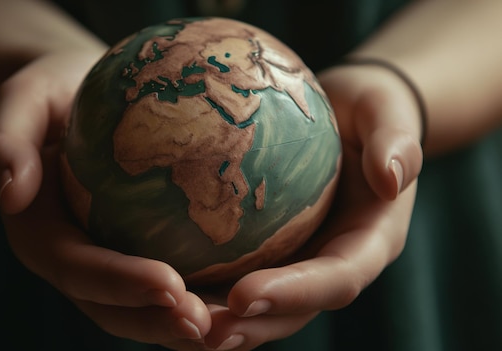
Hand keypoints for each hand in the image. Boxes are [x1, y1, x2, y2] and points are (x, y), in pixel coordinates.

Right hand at [0, 50, 211, 347]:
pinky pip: (167, 279)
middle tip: (206, 327)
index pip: (77, 268)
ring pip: (141, 308)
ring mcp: (103, 259)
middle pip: (110, 306)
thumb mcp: (21, 96)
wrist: (66, 98)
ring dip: (181, 324)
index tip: (170, 286)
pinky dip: (200, 295)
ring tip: (233, 326)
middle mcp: (71, 258)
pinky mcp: (132, 250)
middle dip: (156, 323)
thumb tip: (9, 190)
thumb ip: (7, 138)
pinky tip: (245, 294)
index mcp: (39, 232)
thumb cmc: (47, 92)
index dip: (120, 284)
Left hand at [193, 64, 423, 350]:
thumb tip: (390, 179)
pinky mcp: (274, 250)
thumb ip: (396, 141)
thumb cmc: (372, 108)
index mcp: (370, 240)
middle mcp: (335, 261)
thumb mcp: (388, 111)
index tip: (244, 295)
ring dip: (223, 320)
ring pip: (264, 306)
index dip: (294, 293)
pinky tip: (167, 288)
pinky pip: (240, 276)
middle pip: (295, 309)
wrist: (351, 115)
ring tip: (175, 322)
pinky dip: (208, 290)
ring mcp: (302, 261)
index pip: (337, 278)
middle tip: (200, 331)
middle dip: (251, 325)